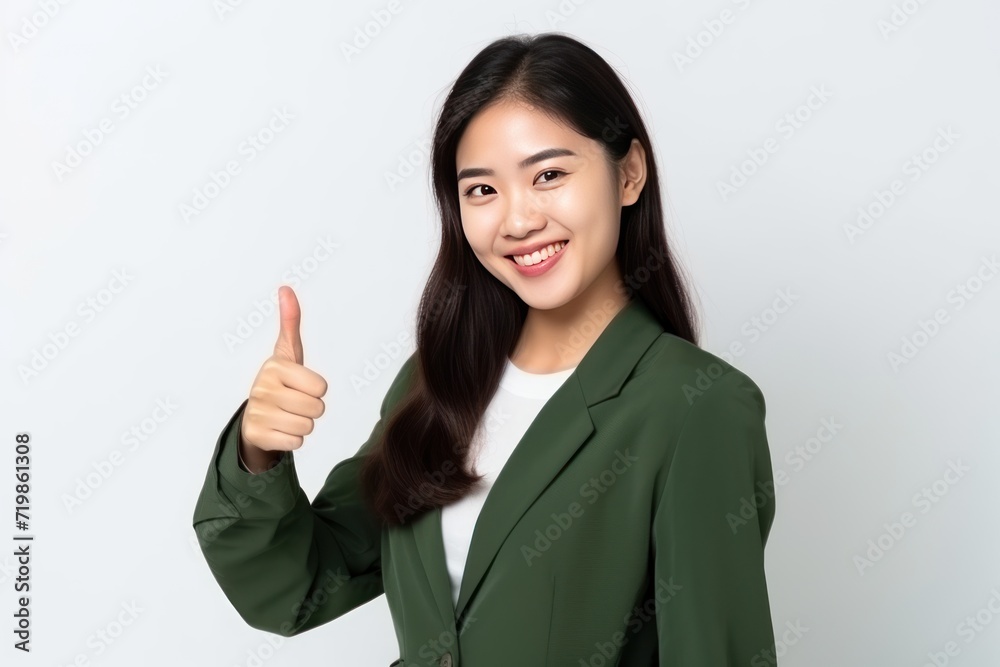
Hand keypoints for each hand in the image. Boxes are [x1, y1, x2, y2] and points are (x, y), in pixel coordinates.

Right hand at [238, 286, 328, 472]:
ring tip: (287, 415)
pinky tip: (280, 429)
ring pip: (307, 426)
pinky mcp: (257, 434)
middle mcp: (262, 388)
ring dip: (302, 424)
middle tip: (294, 403)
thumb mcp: (287, 352)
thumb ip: (290, 322)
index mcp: (275, 366)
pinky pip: (295, 442)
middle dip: (311, 409)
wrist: (255, 416)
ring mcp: (258, 412)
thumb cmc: (280, 382)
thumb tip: (285, 288)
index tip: (300, 385)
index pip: (322, 388)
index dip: (316, 390)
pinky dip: (292, 439)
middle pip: (317, 408)